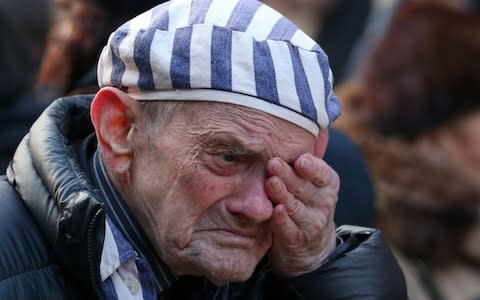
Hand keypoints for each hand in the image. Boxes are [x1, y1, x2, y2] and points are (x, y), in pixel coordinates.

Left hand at [265, 153, 338, 276]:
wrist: (310, 245)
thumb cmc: (304, 201)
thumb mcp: (311, 180)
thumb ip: (306, 159)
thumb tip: (311, 128)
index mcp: (328, 183)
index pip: (322, 173)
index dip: (311, 167)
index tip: (300, 160)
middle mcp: (323, 202)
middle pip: (304, 187)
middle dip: (288, 176)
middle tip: (273, 164)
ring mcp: (312, 222)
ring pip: (295, 207)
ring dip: (282, 195)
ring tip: (270, 183)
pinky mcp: (297, 239)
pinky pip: (288, 229)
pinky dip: (282, 220)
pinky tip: (275, 211)